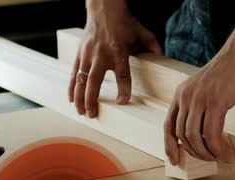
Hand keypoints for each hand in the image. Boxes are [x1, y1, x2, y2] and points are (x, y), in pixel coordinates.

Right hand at [69, 1, 161, 117]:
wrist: (104, 8)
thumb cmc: (125, 23)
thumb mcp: (143, 34)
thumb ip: (153, 48)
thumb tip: (163, 61)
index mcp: (119, 51)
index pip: (122, 75)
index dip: (123, 90)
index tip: (122, 102)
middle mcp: (101, 54)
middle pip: (94, 82)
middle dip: (92, 100)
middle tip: (93, 115)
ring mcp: (88, 54)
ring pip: (81, 80)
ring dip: (79, 97)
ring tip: (81, 112)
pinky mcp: (80, 53)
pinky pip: (74, 73)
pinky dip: (71, 87)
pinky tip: (71, 99)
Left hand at [163, 47, 234, 164]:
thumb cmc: (228, 73)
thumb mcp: (204, 89)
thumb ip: (198, 106)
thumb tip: (201, 133)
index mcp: (180, 94)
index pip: (168, 125)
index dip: (169, 145)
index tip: (173, 159)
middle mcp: (185, 97)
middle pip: (181, 134)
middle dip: (192, 151)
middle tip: (205, 158)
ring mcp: (199, 99)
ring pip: (194, 136)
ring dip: (204, 151)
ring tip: (215, 156)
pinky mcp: (215, 102)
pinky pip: (210, 133)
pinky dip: (215, 147)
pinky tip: (222, 151)